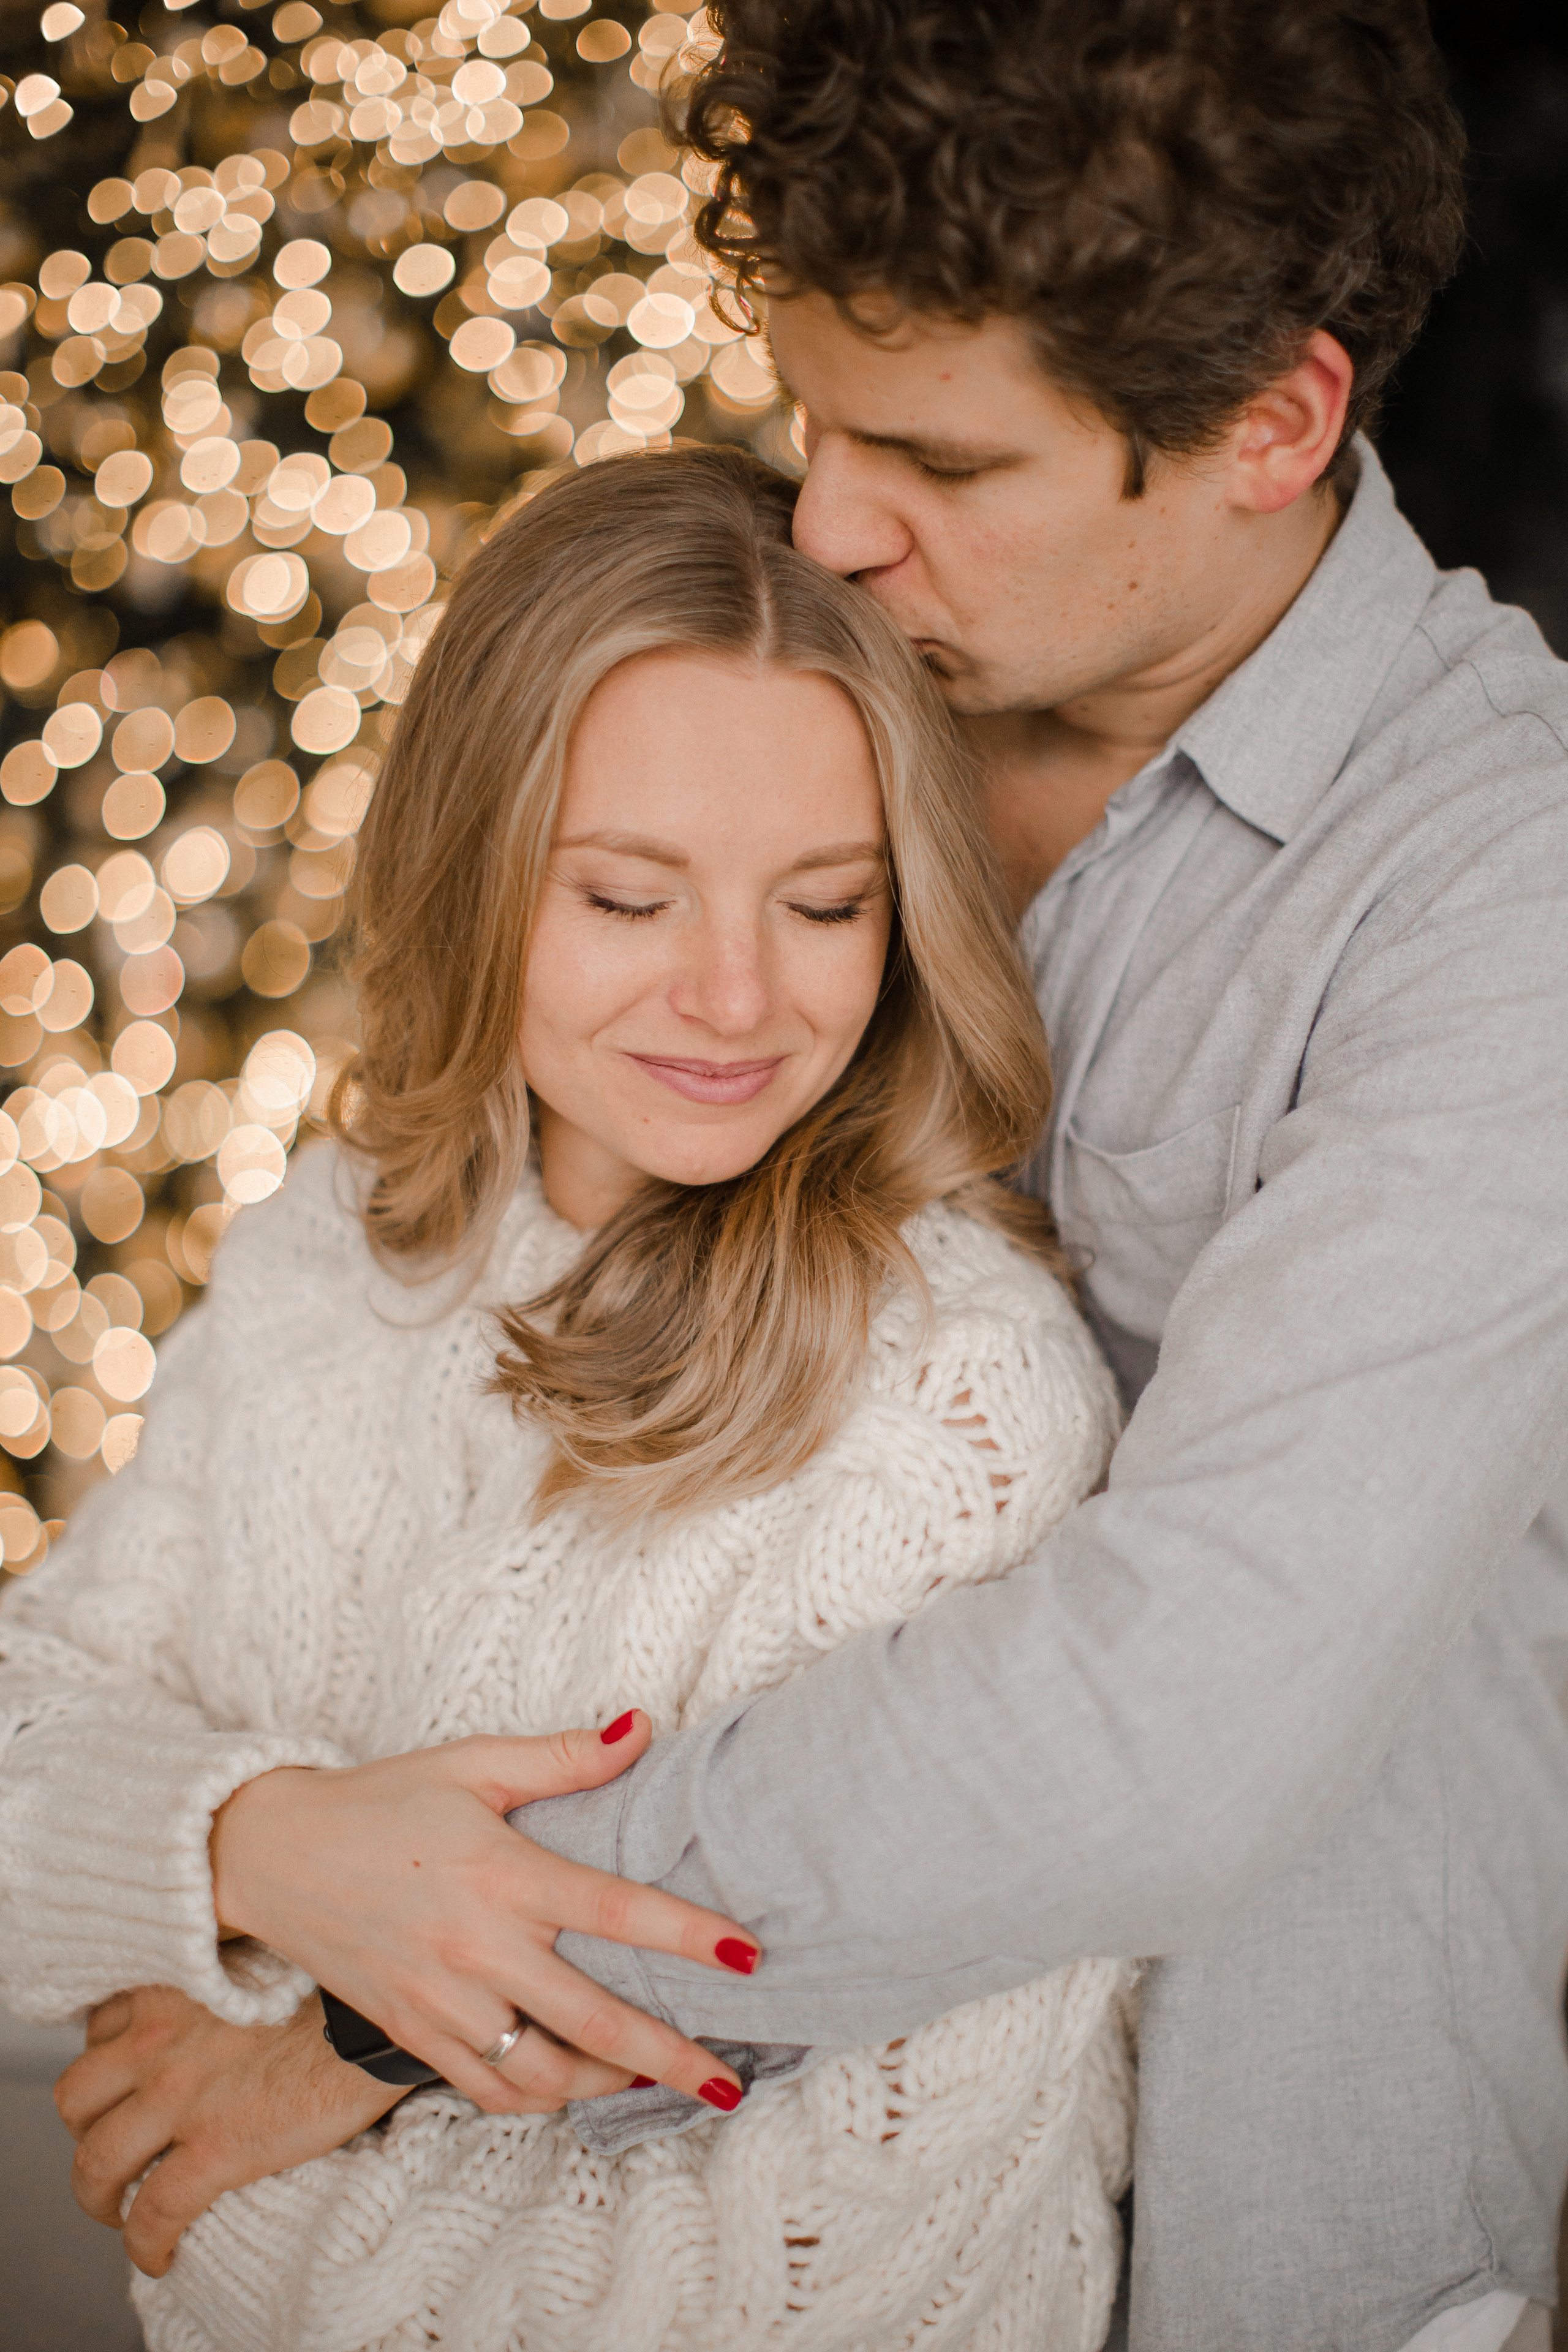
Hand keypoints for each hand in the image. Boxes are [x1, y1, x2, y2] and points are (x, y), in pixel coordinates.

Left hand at [54, 1985, 399, 2276]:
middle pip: (77, 2098)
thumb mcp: (256, 1962)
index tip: (123, 2088)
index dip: (106, 2066)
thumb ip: (216, 1983)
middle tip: (114, 2149)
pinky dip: (145, 2243)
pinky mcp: (216, 2148)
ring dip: (98, 2196)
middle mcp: (159, 2039)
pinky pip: (154, 2212)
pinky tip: (159, 2256)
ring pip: (97, 2163)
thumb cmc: (331, 1987)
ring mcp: (182, 2097)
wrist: (375, 2022)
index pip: (98, 2031)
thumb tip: (215, 2014)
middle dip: (85, 2131)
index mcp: (171, 1987)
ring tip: (119, 2212)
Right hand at [209, 1713, 758, 2116]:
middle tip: (728, 2081)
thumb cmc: (382, 1799)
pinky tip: (573, 2087)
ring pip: (542, 2073)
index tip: (748, 1956)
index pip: (614, 1910)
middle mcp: (477, 1947)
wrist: (270, 1852)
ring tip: (657, 2082)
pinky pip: (486, 2088)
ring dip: (607, 2087)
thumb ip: (562, 1757)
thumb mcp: (471, 1763)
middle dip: (670, 2057)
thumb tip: (643, 1727)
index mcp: (502, 1872)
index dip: (686, 1935)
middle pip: (593, 2020)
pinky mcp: (411, 2032)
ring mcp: (442, 2000)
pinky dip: (538, 2098)